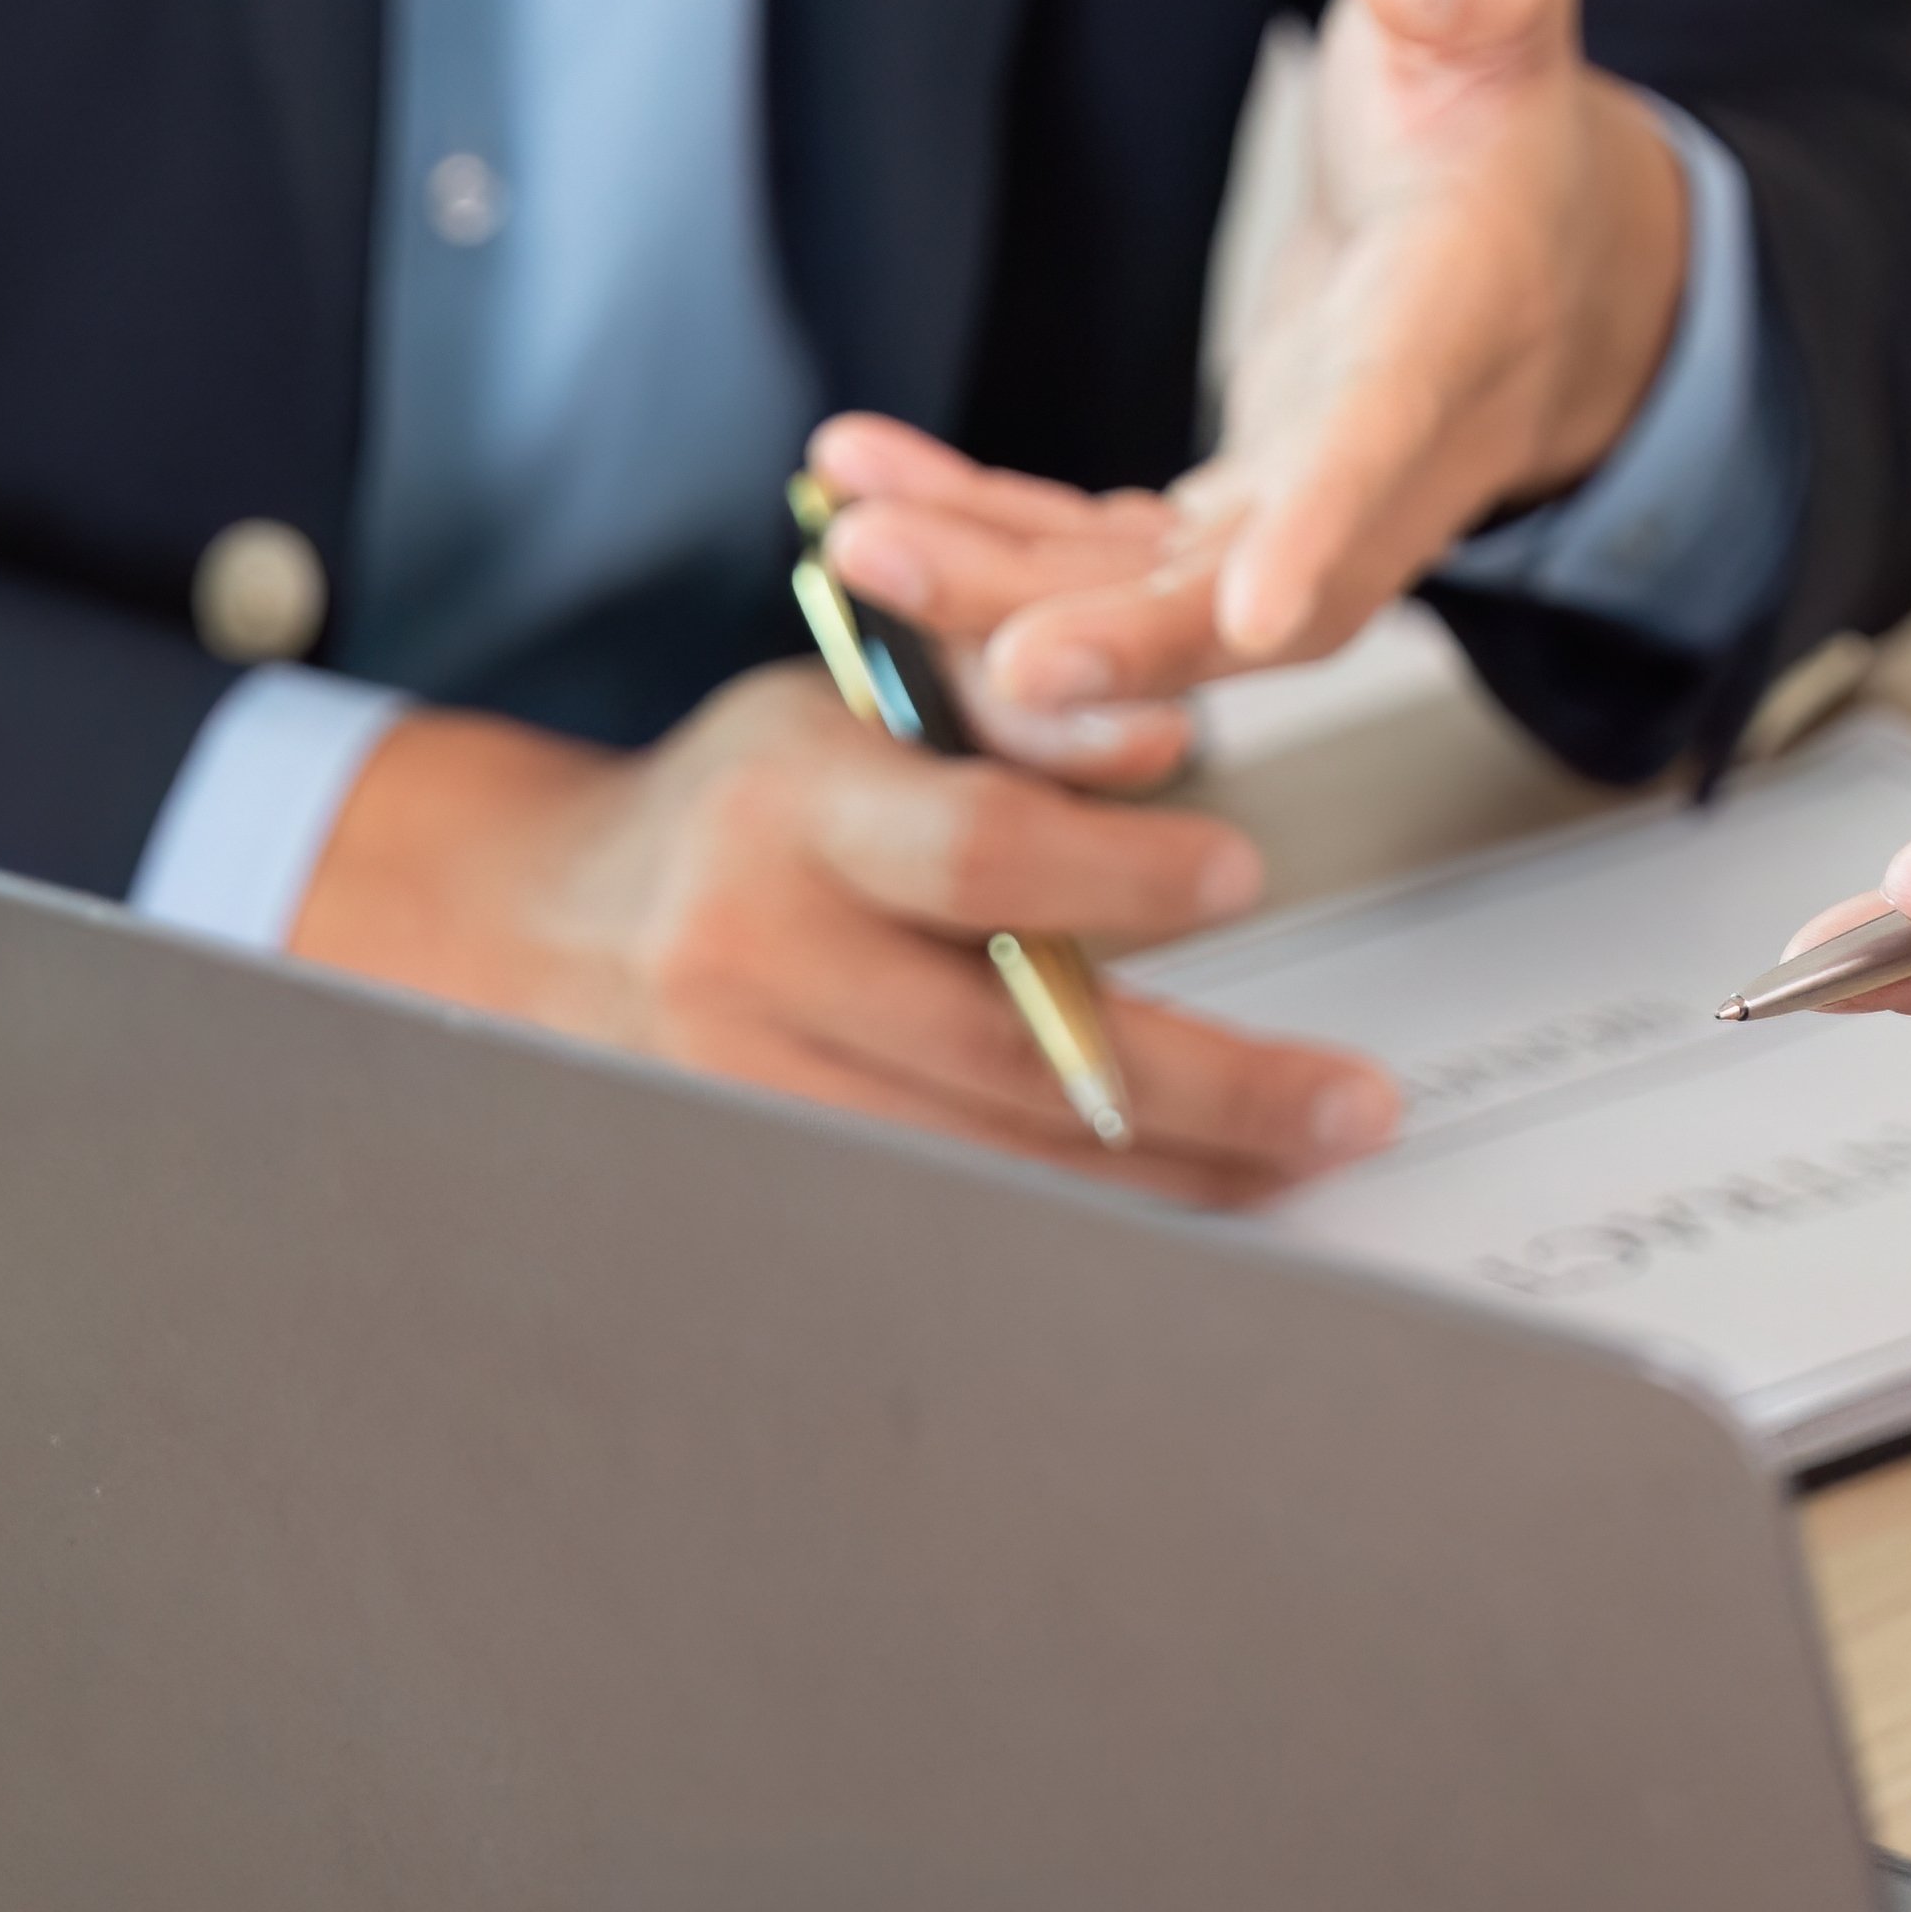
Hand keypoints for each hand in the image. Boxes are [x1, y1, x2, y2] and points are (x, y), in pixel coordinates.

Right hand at [284, 673, 1399, 1201]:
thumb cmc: (746, 800)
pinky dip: (1090, 1210)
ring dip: (1177, 1175)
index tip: (1243, 875)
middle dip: (1211, 1091)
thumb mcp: (852, 698)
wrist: (557, 934)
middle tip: (1353, 1105)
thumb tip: (1158, 744)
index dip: (1118, 875)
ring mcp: (762, 1096)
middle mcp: (764, 968)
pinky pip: (962, 1212)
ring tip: (1308, 1157)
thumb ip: (1007, 705)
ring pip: (1001, 1165)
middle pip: (1015, 1054)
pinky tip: (1198, 1198)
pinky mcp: (781, 1180)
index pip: (973, 854)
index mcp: (790, 817)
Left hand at [802, 0, 1701, 751]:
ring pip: (1164, 603)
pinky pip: (1098, 558)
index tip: (1256, 606)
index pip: (1394, 439)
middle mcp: (1388, 461)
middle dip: (1134, 637)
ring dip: (1015, 598)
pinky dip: (987, 543)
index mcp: (1459, 325)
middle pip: (1264, 596)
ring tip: (862, 548)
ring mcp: (1302, 510)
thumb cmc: (1499, 124)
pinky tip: (865, 499)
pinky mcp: (1228, 520)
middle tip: (1000, 653)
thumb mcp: (1506, 5)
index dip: (1326, 526)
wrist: (1541, 261)